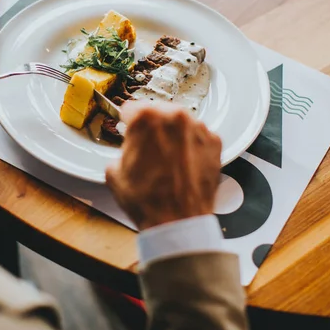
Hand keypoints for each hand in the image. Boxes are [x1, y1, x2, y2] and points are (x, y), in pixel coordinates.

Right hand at [106, 101, 221, 230]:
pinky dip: (190, 145)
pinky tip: (182, 163)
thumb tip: (129, 149)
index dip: (126, 121)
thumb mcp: (114, 172)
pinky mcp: (215, 142)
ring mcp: (198, 128)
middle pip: (158, 111)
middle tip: (147, 147)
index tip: (128, 128)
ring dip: (172, 134)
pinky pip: (198, 136)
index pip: (131, 108)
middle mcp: (175, 116)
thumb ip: (121, 150)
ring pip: (180, 122)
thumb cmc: (146, 199)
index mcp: (146, 118)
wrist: (178, 221)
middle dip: (151, 126)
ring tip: (166, 158)